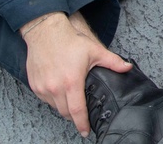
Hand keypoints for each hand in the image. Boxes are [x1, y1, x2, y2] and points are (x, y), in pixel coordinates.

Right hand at [22, 12, 132, 137]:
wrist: (45, 31)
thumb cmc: (69, 40)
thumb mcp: (94, 50)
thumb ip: (112, 62)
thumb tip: (127, 67)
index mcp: (71, 82)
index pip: (77, 111)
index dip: (82, 124)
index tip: (85, 131)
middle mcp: (55, 88)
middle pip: (65, 112)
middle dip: (74, 116)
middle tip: (81, 113)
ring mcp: (43, 88)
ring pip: (55, 107)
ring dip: (63, 106)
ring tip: (72, 98)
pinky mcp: (34, 85)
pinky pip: (45, 99)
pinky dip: (53, 99)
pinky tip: (60, 91)